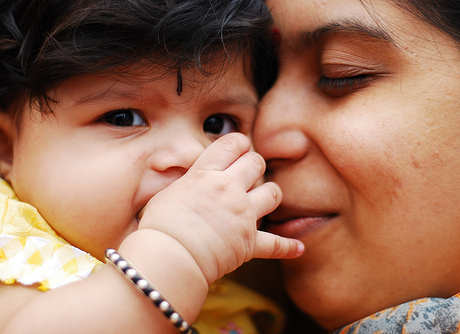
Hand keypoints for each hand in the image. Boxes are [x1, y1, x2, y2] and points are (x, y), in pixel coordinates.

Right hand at [138, 133, 302, 283]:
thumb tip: (191, 178)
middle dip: (254, 165)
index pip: (233, 144)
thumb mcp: (166, 193)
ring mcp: (243, 214)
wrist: (170, 257)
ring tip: (263, 200)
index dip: (239, 144)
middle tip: (248, 174)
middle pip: (257, 163)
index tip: (239, 149)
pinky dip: (287, 247)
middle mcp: (229, 188)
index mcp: (206, 173)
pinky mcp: (250, 242)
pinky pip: (276, 244)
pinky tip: (298, 249)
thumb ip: (186, 183)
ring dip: (270, 194)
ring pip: (274, 192)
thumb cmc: (160, 226)